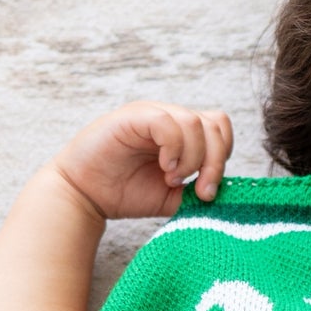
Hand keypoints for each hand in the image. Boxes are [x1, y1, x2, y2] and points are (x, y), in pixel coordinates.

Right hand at [50, 101, 233, 220]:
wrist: (84, 195)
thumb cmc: (125, 193)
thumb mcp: (173, 197)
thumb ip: (198, 190)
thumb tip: (227, 191)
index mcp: (182, 134)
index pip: (220, 130)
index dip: (223, 158)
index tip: (207, 192)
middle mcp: (170, 119)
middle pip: (215, 123)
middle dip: (215, 163)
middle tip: (200, 190)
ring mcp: (152, 114)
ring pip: (195, 123)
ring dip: (192, 158)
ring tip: (172, 178)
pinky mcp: (133, 116)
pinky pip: (168, 122)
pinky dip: (174, 149)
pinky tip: (164, 169)